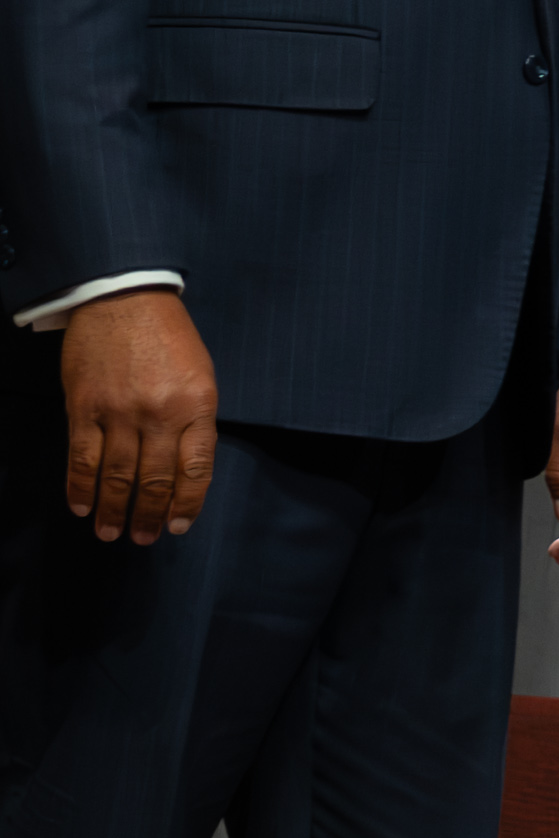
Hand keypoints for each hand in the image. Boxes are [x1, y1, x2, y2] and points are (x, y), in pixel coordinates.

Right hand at [58, 291, 217, 543]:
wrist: (124, 298)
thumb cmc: (168, 337)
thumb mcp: (200, 376)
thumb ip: (194, 421)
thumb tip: (184, 469)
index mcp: (197, 405)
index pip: (195, 468)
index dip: (187, 502)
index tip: (178, 526)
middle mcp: (159, 413)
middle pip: (155, 478)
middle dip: (149, 514)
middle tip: (144, 539)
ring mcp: (118, 412)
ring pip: (117, 474)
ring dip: (114, 509)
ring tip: (112, 533)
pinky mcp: (83, 407)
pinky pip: (81, 457)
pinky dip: (80, 486)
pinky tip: (81, 507)